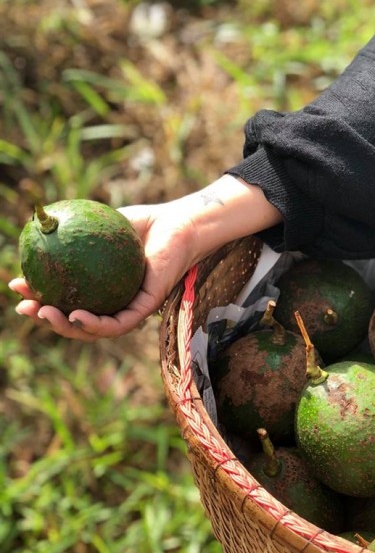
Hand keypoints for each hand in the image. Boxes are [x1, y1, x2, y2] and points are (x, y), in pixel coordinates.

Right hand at [9, 202, 198, 340]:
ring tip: (45, 315)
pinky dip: (96, 324)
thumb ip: (73, 234)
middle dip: (47, 319)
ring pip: (95, 329)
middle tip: (25, 310)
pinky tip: (76, 316)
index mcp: (101, 288)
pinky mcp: (147, 307)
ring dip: (67, 327)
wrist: (179, 223)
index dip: (40, 297)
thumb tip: (36, 230)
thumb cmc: (142, 224)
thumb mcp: (100, 228)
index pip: (66, 298)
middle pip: (76, 321)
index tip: (17, 286)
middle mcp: (115, 302)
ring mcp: (131, 308)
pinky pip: (119, 323)